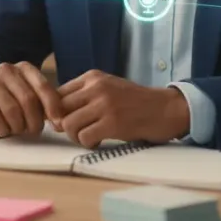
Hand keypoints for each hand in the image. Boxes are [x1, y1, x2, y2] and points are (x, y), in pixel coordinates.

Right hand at [0, 62, 64, 136]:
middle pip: (28, 99)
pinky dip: (3, 130)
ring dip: (18, 126)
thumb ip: (46, 103)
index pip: (42, 86)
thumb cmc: (12, 102)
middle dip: (34, 121)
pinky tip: (3, 129)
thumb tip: (61, 120)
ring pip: (12, 110)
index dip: (53, 106)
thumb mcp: (31, 97)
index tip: (57, 122)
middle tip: (34, 131)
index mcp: (24, 68)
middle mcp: (6, 70)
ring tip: (17, 129)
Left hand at [58, 70, 189, 147]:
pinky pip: (84, 137)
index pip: (57, 93)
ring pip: (68, 124)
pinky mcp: (113, 123)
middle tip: (77, 131)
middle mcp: (96, 87)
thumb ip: (83, 97)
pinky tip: (98, 142)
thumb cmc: (134, 102)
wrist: (165, 109)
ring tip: (88, 137)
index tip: (64, 121)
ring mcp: (104, 104)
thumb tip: (55, 118)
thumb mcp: (108, 89)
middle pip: (59, 109)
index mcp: (92, 77)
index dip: (55, 111)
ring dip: (75, 136)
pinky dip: (88, 144)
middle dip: (63, 125)